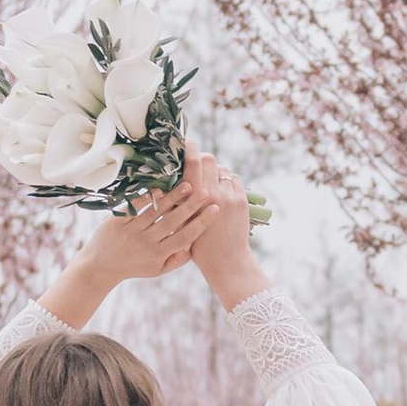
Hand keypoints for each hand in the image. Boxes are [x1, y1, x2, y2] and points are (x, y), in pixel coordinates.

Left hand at [39, 176, 211, 327]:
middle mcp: (146, 242)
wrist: (98, 267)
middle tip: (207, 192)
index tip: (215, 210)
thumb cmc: (132, 267)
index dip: (201, 223)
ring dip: (173, 197)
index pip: (185, 237)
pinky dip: (147, 196)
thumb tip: (194, 247)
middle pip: (173, 221)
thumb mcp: (156, 270)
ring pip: (156, 211)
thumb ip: (175, 260)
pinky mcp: (117, 221)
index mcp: (158, 254)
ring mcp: (132, 230)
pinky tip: (159, 186)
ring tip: (188, 184)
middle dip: (191, 206)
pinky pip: (135, 206)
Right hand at [181, 152, 266, 308]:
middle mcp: (211, 194)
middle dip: (202, 159)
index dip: (189, 149)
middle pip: (209, 159)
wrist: (226, 261)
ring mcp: (229, 196)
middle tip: (197, 164)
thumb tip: (165, 182)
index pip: (193, 162)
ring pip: (222, 169)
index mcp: (193, 199)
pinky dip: (227, 181)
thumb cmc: (198, 247)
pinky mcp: (241, 200)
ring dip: (215, 172)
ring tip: (209, 182)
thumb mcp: (180, 224)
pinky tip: (221, 190)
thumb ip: (174, 202)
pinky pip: (233, 179)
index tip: (185, 144)